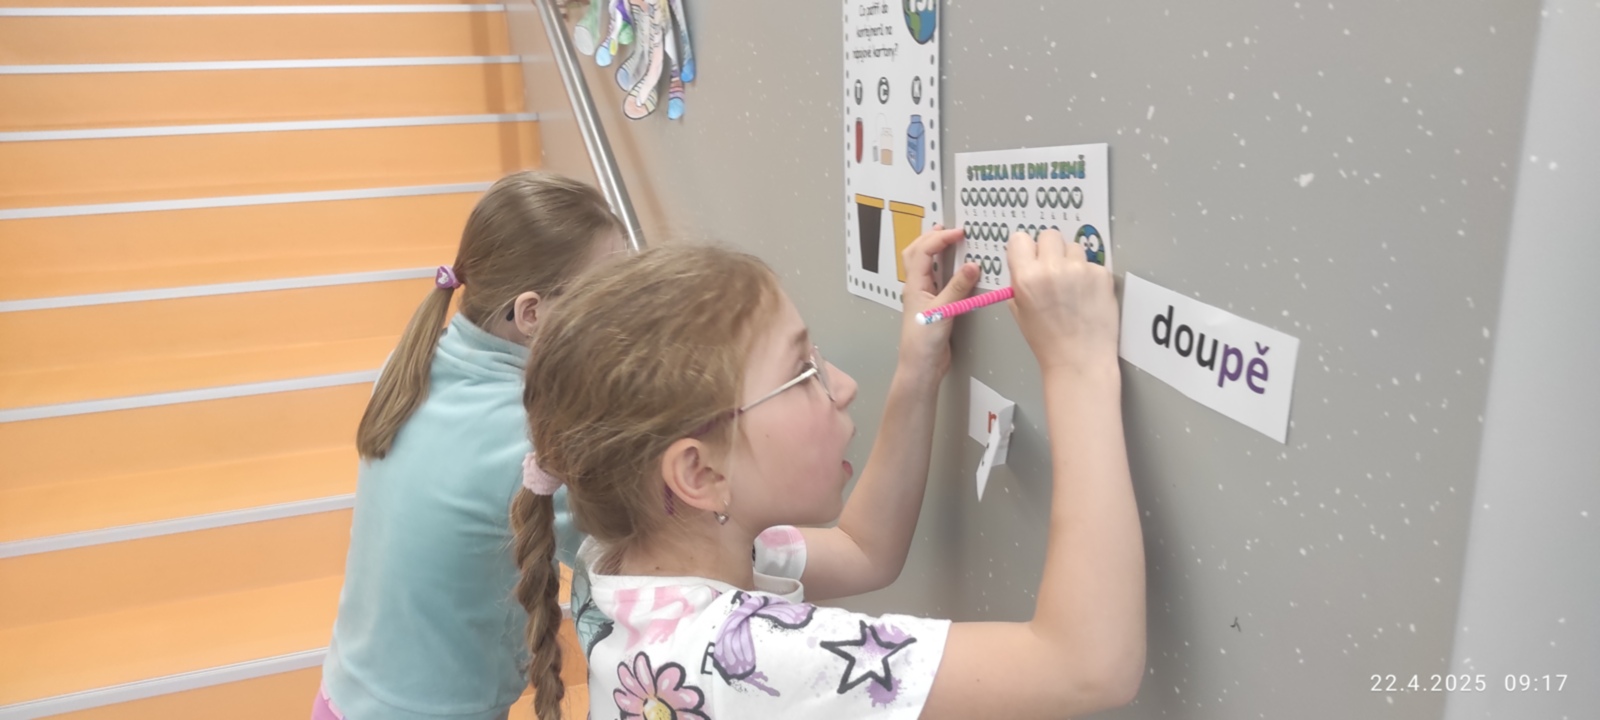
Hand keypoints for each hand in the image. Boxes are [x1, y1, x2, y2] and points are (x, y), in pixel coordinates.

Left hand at [899, 224, 979, 377]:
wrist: (921, 367)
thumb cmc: (924, 342)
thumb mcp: (943, 311)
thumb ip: (958, 287)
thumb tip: (972, 265)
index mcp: (914, 285)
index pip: (924, 251)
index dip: (941, 238)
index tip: (959, 232)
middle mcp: (916, 287)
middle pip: (916, 253)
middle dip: (930, 237)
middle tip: (948, 228)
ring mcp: (923, 296)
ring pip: (923, 265)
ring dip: (932, 249)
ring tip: (947, 240)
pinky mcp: (933, 305)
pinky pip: (935, 279)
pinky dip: (942, 267)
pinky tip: (954, 268)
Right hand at [1005, 229, 1119, 372]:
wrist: (1079, 360)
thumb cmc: (1047, 340)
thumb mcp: (1019, 310)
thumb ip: (1019, 281)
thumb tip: (1026, 261)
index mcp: (1026, 277)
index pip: (1020, 239)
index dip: (1026, 249)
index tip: (1031, 258)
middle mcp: (1052, 268)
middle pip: (1049, 235)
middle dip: (1050, 249)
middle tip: (1053, 269)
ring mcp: (1080, 270)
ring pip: (1073, 247)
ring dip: (1071, 260)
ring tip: (1072, 285)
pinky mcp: (1102, 274)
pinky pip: (1092, 263)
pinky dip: (1089, 275)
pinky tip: (1087, 295)